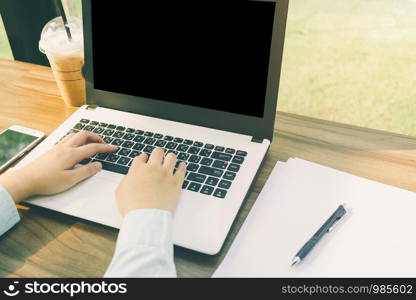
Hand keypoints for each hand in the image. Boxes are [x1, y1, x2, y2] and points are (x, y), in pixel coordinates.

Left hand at [0, 131, 117, 202]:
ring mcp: (58, 147)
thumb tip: (98, 165)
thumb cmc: (46, 181)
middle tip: (104, 143)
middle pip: (84, 135)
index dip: (106, 147)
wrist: (26, 180)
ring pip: (75, 135)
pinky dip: (77, 138)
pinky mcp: (52, 150)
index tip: (114, 148)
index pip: (93, 147)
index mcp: (71, 154)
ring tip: (92, 142)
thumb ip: (86, 171)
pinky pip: (68, 138)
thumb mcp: (70, 180)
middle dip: (96, 137)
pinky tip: (76, 145)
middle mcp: (65, 148)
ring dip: (86, 136)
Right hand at [116, 147, 186, 214]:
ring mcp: (165, 174)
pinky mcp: (176, 182)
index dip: (143, 157)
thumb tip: (130, 177)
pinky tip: (181, 166)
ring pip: (171, 157)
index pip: (141, 157)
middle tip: (158, 157)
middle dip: (157, 153)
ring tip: (170, 159)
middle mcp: (152, 168)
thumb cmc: (132, 207)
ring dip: (170, 158)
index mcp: (137, 169)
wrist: (146, 216)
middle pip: (157, 152)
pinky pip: (182, 170)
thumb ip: (126, 180)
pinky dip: (181, 166)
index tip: (145, 159)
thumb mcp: (120, 192)